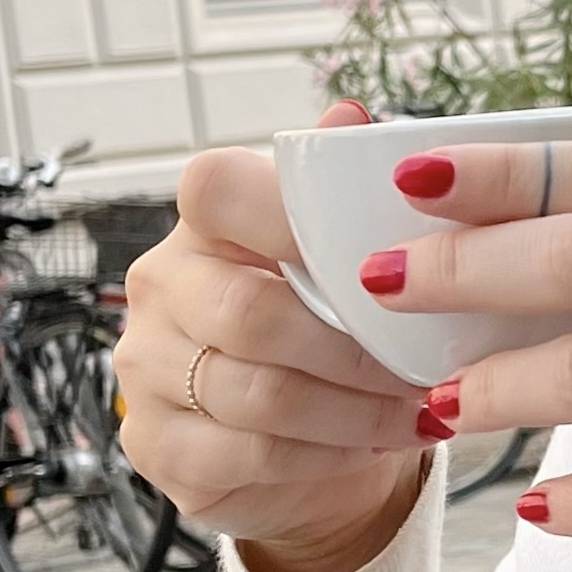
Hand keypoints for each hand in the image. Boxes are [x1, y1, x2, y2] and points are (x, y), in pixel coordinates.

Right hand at [115, 101, 435, 571]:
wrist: (315, 435)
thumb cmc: (333, 327)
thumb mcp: (347, 256)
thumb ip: (343, 192)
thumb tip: (352, 117)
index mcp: (205, 224)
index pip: (218, 189)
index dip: (292, 218)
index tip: (377, 258)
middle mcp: (161, 288)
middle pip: (249, 312)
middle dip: (352, 349)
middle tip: (425, 366)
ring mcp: (146, 370)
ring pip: (257, 393)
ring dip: (353, 409)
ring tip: (420, 410)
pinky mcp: (156, 446)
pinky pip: (248, 454)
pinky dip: (327, 453)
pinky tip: (373, 444)